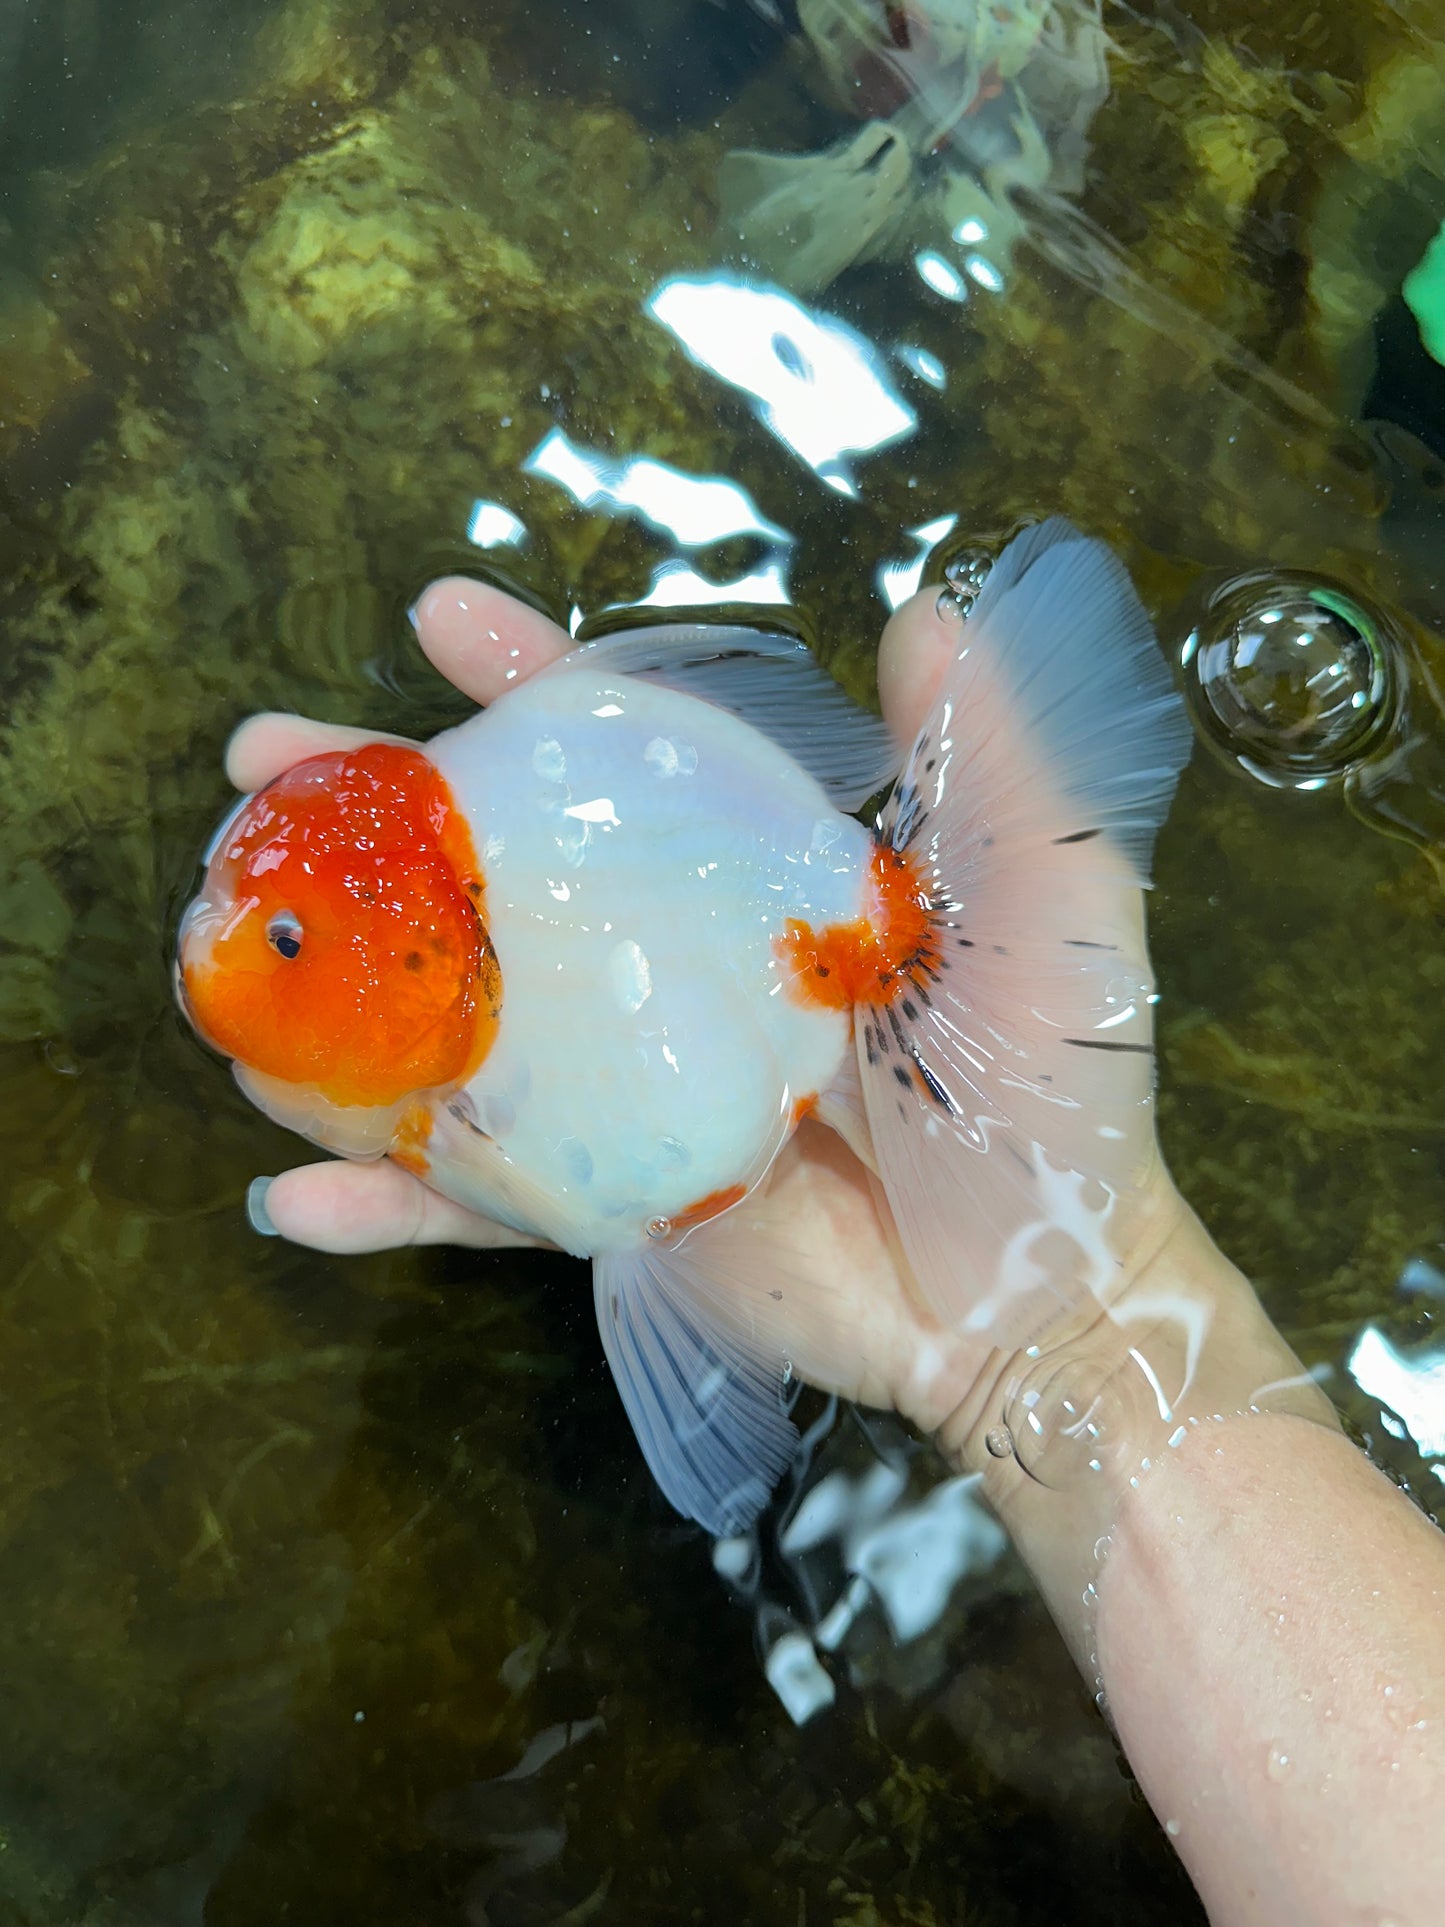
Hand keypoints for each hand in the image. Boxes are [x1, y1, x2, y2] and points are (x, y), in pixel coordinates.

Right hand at [227, 576, 1330, 1497]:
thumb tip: (924, 608)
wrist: (1040, 1295)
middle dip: (368, 819)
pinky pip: (478, 1202)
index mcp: (756, 883)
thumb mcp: (1051, 904)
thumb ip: (993, 760)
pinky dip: (381, 1204)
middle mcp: (673, 970)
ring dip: (331, 1004)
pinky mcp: (615, 1209)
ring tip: (228, 973)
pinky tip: (287, 1199)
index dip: (538, 682)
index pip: (630, 759)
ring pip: (451, 1029)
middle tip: (256, 771)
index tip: (441, 617)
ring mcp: (629, 1091)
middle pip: (498, 877)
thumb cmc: (1057, 1093)